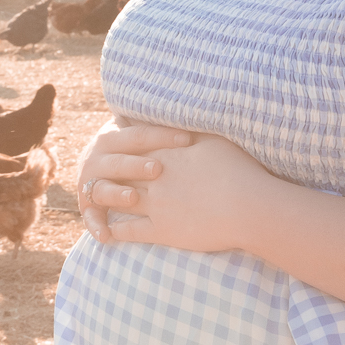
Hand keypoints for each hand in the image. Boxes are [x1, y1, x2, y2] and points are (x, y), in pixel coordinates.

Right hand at [76, 120, 192, 238]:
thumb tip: (197, 113)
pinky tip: (106, 237)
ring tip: (133, 198)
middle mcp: (98, 159)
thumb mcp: (141, 134)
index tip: (187, 139)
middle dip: (137, 165)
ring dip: (116, 194)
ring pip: (102, 188)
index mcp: (112, 137)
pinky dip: (96, 227)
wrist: (97, 161)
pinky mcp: (88, 206)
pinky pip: (91, 218)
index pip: (138, 135)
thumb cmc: (134, 148)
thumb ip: (159, 127)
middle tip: (158, 169)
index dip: (162, 137)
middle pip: (119, 162)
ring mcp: (91, 183)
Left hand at [97, 129, 273, 254]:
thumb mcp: (216, 140)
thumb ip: (195, 128)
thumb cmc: (239, 170)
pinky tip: (109, 230)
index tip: (111, 135)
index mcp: (167, 154)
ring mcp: (156, 205)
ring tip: (96, 198)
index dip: (123, 140)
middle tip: (96, 168)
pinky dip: (116, 230)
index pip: (137, 144)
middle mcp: (155, 178)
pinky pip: (129, 230)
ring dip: (108, 198)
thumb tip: (187, 114)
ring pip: (120, 199)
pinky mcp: (162, 231)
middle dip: (109, 169)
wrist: (248, 207)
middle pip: (123, 170)